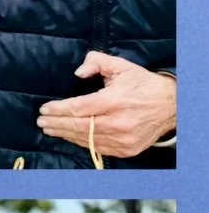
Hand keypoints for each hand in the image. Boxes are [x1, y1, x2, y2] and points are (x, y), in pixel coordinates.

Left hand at [37, 53, 175, 156]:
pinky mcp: (127, 149)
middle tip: (41, 121)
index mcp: (116, 101)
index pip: (78, 108)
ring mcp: (123, 139)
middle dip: (56, 123)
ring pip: (85, 139)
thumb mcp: (122, 67)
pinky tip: (70, 136)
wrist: (172, 106)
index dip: (58, 109)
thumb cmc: (143, 85)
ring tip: (50, 129)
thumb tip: (78, 72)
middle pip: (78, 126)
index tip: (44, 109)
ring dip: (65, 134)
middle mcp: (119, 122)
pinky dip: (81, 142)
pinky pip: (97, 148)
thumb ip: (97, 62)